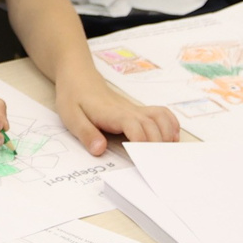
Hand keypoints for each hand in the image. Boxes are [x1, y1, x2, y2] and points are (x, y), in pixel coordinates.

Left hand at [52, 68, 181, 156]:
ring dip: (168, 135)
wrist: (78, 77)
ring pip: (161, 118)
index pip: (134, 126)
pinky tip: (171, 138)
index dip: (141, 142)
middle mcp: (129, 111)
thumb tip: (99, 150)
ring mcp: (136, 110)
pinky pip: (161, 114)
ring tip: (166, 153)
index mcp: (113, 114)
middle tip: (157, 165)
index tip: (142, 159)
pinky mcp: (138, 110)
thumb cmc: (74, 98)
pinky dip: (171, 124)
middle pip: (152, 126)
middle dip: (157, 145)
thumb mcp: (71, 117)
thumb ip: (86, 134)